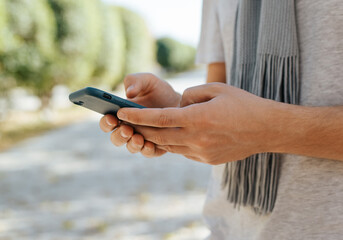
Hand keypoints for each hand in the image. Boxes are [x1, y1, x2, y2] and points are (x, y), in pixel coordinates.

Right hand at [99, 73, 180, 156]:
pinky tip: (150, 144)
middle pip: (116, 138)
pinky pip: (148, 152)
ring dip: (132, 144)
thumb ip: (135, 81)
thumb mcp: (147, 81)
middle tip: (126, 129)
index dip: (106, 122)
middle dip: (119, 135)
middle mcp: (128, 129)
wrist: (180, 102)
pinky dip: (147, 150)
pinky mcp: (155, 146)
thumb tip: (129, 92)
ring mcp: (141, 139)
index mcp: (121, 114)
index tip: (112, 118)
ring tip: (138, 137)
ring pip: (131, 147)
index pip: (107, 122)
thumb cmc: (159, 91)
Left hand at [117, 83, 276, 164]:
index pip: (159, 118)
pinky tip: (171, 136)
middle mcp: (197, 138)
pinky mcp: (207, 160)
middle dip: (140, 129)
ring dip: (155, 138)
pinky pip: (182, 152)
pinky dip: (173, 143)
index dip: (137, 116)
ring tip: (144, 129)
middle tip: (127, 122)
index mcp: (198, 118)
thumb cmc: (242, 104)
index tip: (121, 112)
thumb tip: (177, 106)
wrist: (266, 129)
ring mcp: (201, 152)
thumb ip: (190, 95)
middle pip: (158, 136)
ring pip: (168, 146)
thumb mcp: (216, 89)